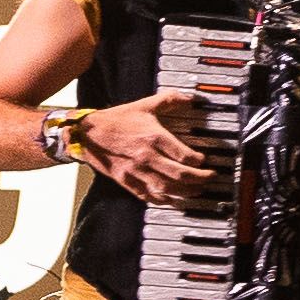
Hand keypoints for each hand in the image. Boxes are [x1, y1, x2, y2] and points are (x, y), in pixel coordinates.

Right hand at [74, 92, 225, 207]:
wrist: (88, 135)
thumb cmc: (117, 120)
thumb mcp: (145, 105)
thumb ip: (169, 100)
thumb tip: (191, 98)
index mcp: (154, 138)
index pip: (185, 156)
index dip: (200, 161)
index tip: (205, 161)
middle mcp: (147, 157)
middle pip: (181, 175)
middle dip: (201, 179)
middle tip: (211, 178)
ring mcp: (137, 172)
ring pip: (168, 189)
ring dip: (187, 192)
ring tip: (198, 191)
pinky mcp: (127, 182)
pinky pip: (149, 197)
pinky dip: (164, 200)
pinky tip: (174, 200)